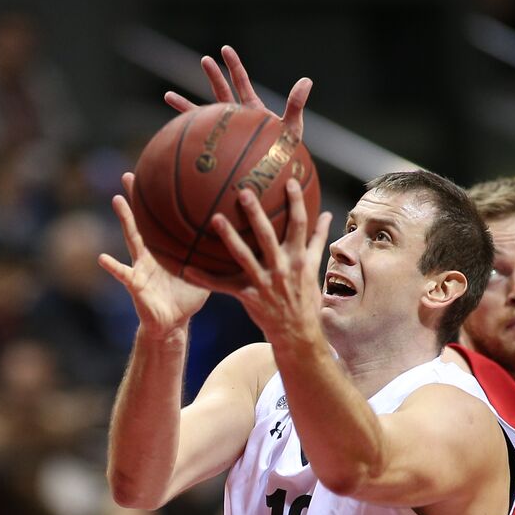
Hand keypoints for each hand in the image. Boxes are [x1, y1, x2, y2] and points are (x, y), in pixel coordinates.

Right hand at [98, 172, 209, 338]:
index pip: (162, 220)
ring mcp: (140, 266)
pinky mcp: (135, 285)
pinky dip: (113, 266)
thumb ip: (214, 258)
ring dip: (125, 219)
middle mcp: (150, 253)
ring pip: (132, 238)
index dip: (160, 200)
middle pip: (143, 220)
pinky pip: (123, 274)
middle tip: (131, 174)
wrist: (171, 324)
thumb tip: (240, 241)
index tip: (159, 174)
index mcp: (164, 249)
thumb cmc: (186, 298)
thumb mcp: (204, 273)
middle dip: (137, 198)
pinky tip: (102, 257)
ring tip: (117, 199)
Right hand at [165, 44, 311, 144]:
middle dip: (213, 75)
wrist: (277, 180)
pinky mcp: (218, 150)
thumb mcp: (292, 130)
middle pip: (221, 91)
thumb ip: (295, 105)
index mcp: (253, 110)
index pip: (241, 82)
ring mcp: (226, 133)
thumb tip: (306, 80)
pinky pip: (197, 142)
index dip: (233, 66)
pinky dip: (184, 137)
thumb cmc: (286, 157)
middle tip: (204, 60)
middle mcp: (237, 118)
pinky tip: (170, 136)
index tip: (225, 50)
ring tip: (168, 96)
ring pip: (203, 115)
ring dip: (186, 105)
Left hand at [187, 178, 331, 344]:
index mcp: (299, 258)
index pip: (299, 225)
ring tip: (215, 218)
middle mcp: (282, 268)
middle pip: (267, 236)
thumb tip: (327, 215)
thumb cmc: (305, 298)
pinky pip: (223, 286)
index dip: (296, 202)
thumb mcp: (314, 268)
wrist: (298, 333)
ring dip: (229, 237)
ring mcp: (264, 283)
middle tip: (244, 192)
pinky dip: (205, 279)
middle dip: (256, 213)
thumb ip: (317, 240)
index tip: (289, 180)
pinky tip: (186, 269)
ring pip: (244, 256)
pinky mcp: (249, 297)